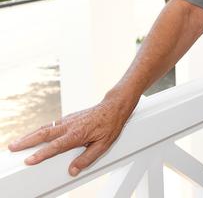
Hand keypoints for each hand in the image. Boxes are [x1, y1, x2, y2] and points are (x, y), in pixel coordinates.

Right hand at [8, 94, 134, 176]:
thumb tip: (73, 170)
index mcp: (77, 134)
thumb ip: (87, 159)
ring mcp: (68, 120)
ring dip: (30, 135)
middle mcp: (70, 126)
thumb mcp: (103, 145)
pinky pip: (51, 124)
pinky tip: (34, 134)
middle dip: (27, 141)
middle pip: (44, 134)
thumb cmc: (110, 125)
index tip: (29, 160)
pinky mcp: (69, 117)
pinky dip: (40, 130)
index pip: (56, 146)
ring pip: (45, 127)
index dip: (42, 154)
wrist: (114, 107)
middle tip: (13, 147)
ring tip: (17, 142)